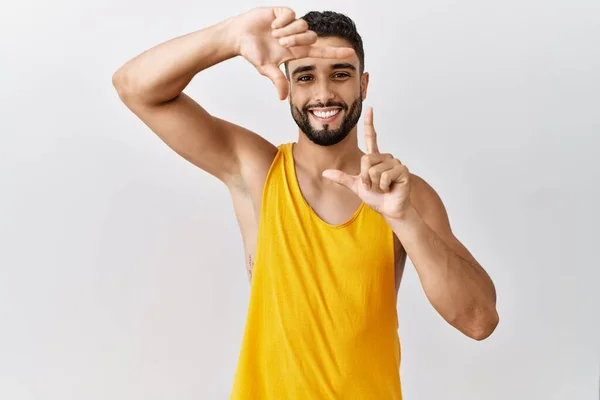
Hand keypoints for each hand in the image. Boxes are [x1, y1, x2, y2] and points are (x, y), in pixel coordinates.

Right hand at [234, 7, 354, 99]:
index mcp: (296, 51)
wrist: (239, 36)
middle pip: (311, 37)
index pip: (321, 52)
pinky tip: (272, 24)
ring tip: (274, 33)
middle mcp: (297, 38)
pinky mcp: (283, 13)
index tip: (351, 53)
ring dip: (288, 30)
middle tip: (280, 42)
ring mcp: (291, 24)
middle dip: (296, 40)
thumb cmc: (253, 53)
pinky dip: (281, 21)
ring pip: (303, 25)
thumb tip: (283, 98)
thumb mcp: (266, 69)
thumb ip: (277, 81)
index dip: (335, 52)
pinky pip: (291, 15)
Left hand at [322, 107, 412, 219]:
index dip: (370, 123)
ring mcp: (395, 162)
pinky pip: (384, 176)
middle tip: (373, 186)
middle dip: (365, 178)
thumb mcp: (356, 186)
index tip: (369, 109)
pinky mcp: (402, 170)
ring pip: (374, 169)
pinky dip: (383, 186)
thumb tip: (324, 173)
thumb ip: (342, 178)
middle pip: (365, 160)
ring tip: (382, 187)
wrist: (389, 208)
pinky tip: (390, 188)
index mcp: (374, 158)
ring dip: (375, 183)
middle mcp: (385, 157)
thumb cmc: (376, 197)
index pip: (372, 137)